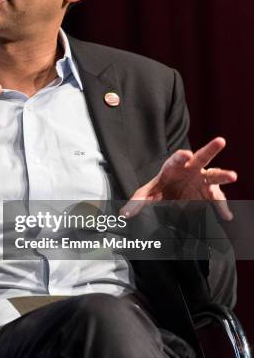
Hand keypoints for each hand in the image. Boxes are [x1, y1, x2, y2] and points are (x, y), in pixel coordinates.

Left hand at [121, 137, 236, 220]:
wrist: (172, 196)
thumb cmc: (161, 188)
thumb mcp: (147, 194)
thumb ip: (137, 202)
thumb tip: (124, 214)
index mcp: (174, 166)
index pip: (176, 159)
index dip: (181, 156)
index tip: (186, 154)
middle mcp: (191, 169)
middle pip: (202, 157)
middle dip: (210, 149)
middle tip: (220, 141)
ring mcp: (202, 180)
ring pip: (214, 175)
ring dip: (223, 175)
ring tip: (233, 176)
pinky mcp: (209, 193)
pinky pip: (217, 199)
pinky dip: (222, 208)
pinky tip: (226, 216)